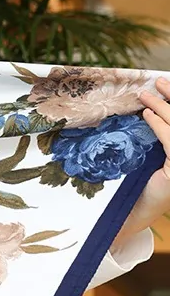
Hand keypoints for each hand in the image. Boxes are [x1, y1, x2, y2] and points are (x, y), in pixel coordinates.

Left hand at [111, 76, 169, 251]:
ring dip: (163, 109)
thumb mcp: (147, 154)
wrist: (130, 214)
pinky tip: (146, 117)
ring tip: (145, 96)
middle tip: (160, 81)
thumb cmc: (136, 183)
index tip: (168, 85)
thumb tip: (145, 107)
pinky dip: (159, 127)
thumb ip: (151, 136)